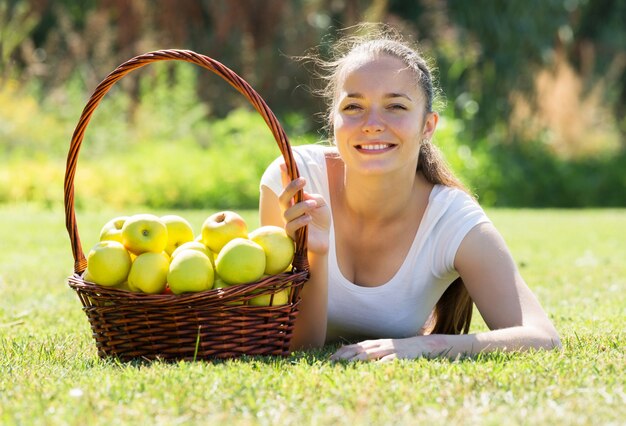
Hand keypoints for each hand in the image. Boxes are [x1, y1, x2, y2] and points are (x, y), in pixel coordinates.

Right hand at [279, 165, 330, 254]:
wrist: (324, 239)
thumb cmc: (321, 220)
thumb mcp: (321, 204)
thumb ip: (314, 197)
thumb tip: (303, 195)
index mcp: (295, 201)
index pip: (287, 186)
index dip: (284, 175)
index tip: (283, 163)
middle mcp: (288, 210)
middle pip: (282, 197)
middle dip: (291, 187)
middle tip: (303, 181)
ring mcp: (289, 222)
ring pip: (287, 212)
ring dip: (301, 206)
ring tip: (313, 205)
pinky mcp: (292, 235)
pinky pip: (291, 226)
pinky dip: (300, 221)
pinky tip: (309, 219)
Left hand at [330, 336, 445, 361]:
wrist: (420, 345)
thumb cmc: (397, 348)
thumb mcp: (379, 346)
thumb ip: (364, 348)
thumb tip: (343, 349)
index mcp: (374, 343)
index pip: (355, 347)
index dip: (342, 353)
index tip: (330, 359)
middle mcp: (379, 345)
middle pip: (359, 350)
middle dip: (346, 356)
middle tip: (333, 362)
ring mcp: (389, 350)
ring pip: (371, 353)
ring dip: (358, 359)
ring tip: (347, 364)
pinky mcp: (398, 356)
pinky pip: (387, 360)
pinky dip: (378, 364)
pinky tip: (371, 368)